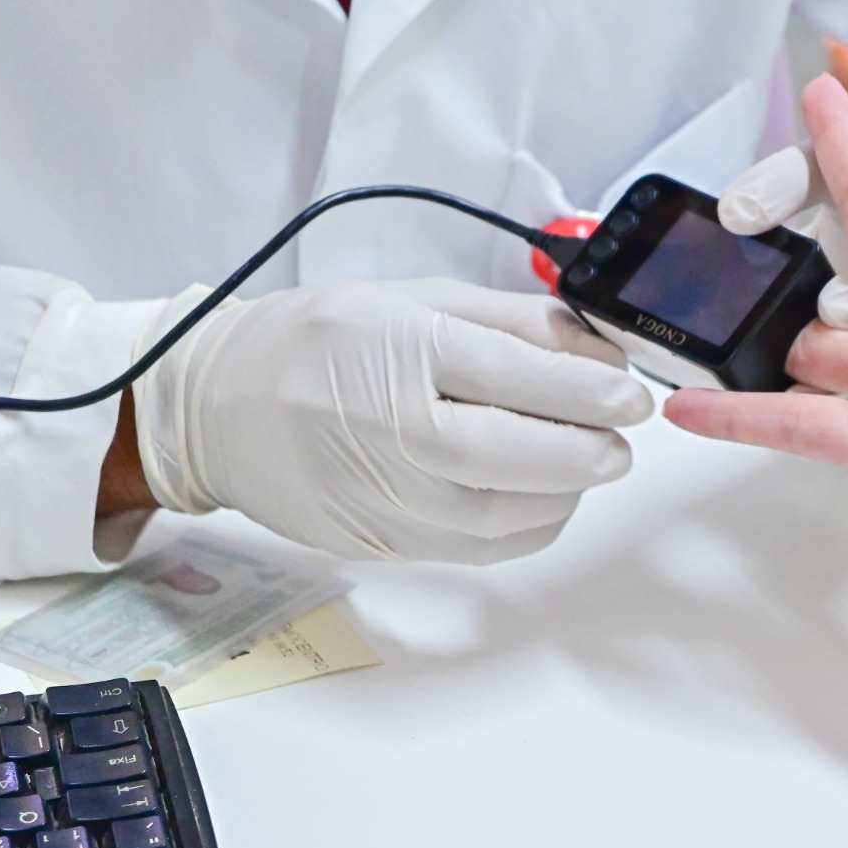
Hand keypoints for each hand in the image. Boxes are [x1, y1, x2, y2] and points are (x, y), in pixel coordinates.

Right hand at [131, 279, 652, 563]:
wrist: (215, 406)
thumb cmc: (317, 340)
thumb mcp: (415, 298)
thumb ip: (514, 323)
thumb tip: (602, 353)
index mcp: (391, 347)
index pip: (508, 375)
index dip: (586, 390)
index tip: (632, 395)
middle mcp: (379, 426)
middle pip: (505, 456)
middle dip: (584, 453)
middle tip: (623, 441)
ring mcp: (372, 495)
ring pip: (496, 516)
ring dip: (563, 494)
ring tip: (586, 464)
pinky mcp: (374, 541)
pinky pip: (473, 549)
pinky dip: (525, 527)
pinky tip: (542, 496)